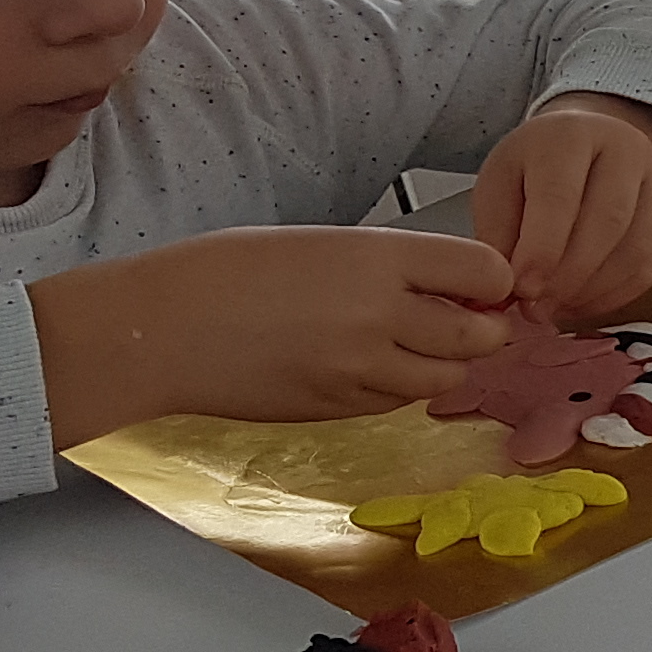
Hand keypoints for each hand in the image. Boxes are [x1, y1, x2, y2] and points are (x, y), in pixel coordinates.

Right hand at [32, 224, 518, 445]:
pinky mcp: (339, 408)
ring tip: (414, 343)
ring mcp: (361, 369)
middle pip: (482, 334)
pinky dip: (401, 387)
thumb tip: (445, 284)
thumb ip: (389, 264)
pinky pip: (398, 401)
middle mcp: (381, 316)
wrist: (160, 330)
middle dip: (483, 327)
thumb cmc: (222, 274)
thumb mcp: (320, 243)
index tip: (482, 282)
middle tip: (464, 318)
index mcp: (378, 259)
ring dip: (445, 363)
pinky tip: (372, 366)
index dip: (491, 280)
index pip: (486, 271)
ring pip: (447, 377)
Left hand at [473, 94, 651, 323]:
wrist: (587, 146)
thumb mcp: (500, 185)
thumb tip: (505, 291)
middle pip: (607, 221)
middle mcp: (625, 148)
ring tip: (556, 308)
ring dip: (593, 290)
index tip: (522, 290)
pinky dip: (617, 294)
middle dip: (569, 276)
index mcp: (570, 134)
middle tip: (537, 308)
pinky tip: (583, 303)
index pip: (560, 196)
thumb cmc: (535, 168)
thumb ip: (499, 234)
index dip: (542, 250)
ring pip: (637, 247)